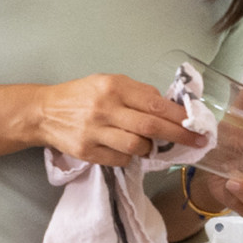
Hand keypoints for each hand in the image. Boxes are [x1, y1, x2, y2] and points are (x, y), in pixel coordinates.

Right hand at [34, 73, 206, 166]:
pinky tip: (124, 149)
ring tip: (148, 144)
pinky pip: (120, 159)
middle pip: (150, 127)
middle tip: (196, 141)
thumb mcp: (108, 83)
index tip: (197, 124)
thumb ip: (137, 93)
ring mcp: (94, 132)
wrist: (44, 112)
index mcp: (113, 87)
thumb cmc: (81, 96)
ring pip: (137, 146)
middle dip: (178, 135)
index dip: (179, 116)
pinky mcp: (87, 152)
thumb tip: (170, 109)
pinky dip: (129, 156)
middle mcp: (104, 108)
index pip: (154, 103)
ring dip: (149, 148)